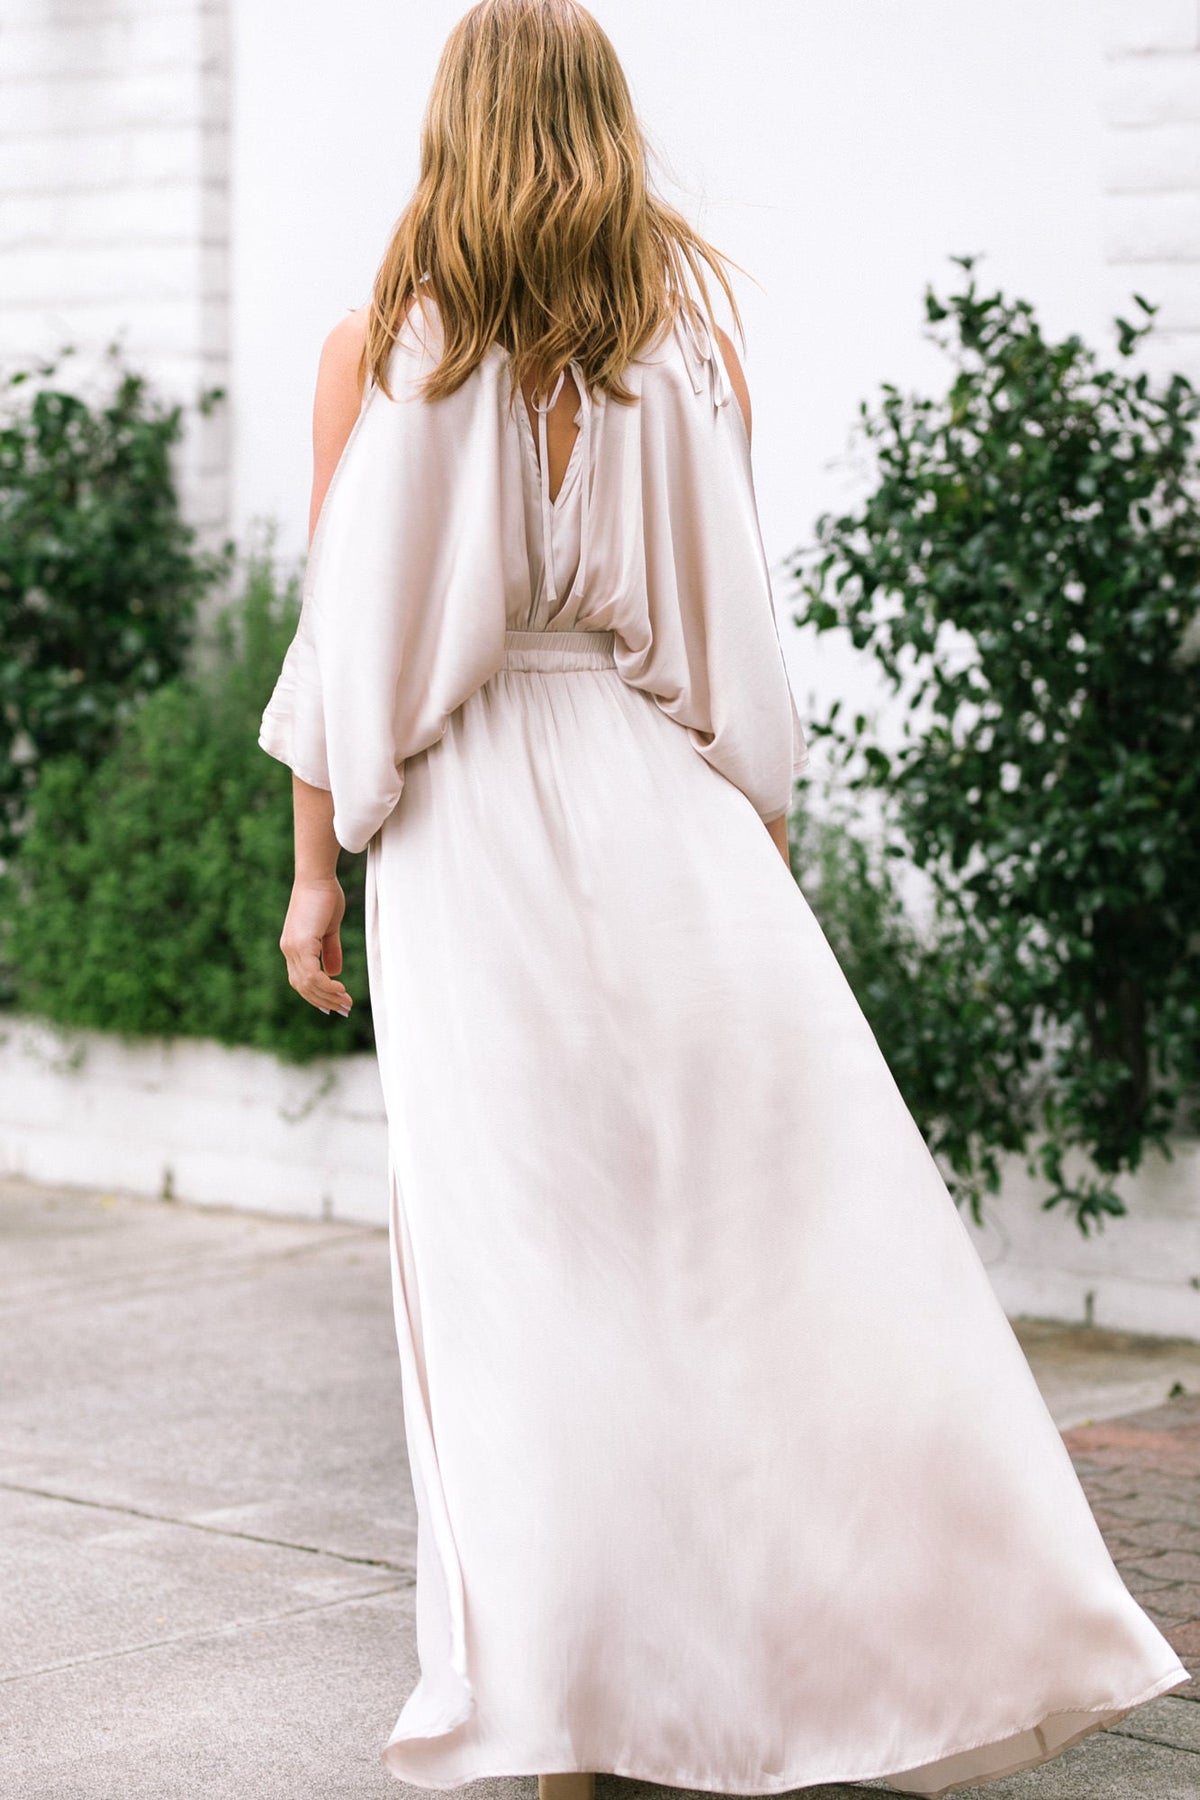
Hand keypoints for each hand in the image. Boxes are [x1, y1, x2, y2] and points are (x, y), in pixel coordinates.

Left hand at [279, 876, 352, 1015]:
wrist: (317, 876)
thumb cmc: (325, 896)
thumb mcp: (329, 929)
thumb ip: (330, 951)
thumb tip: (333, 973)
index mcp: (293, 947)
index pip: (301, 980)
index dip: (316, 995)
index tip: (335, 1004)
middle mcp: (289, 950)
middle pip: (302, 987)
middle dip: (324, 1002)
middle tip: (344, 1010)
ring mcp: (293, 948)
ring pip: (307, 984)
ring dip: (328, 997)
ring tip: (346, 1003)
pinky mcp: (301, 944)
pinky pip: (313, 975)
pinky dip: (326, 986)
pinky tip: (341, 990)